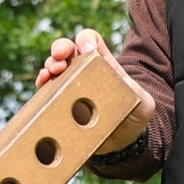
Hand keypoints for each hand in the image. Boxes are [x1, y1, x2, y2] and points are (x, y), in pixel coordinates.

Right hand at [37, 29, 154, 153]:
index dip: (86, 40)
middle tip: (60, 55)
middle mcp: (82, 71)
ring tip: (50, 72)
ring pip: (53, 66)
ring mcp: (68, 86)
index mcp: (102, 64)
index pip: (90, 41)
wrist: (122, 143)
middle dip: (61, 47)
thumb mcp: (142, 101)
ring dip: (49, 64)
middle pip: (67, 49)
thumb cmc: (134, 117)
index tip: (88, 50)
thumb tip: (120, 82)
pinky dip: (41, 82)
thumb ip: (134, 88)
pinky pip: (45, 88)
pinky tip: (43, 82)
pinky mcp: (58, 103)